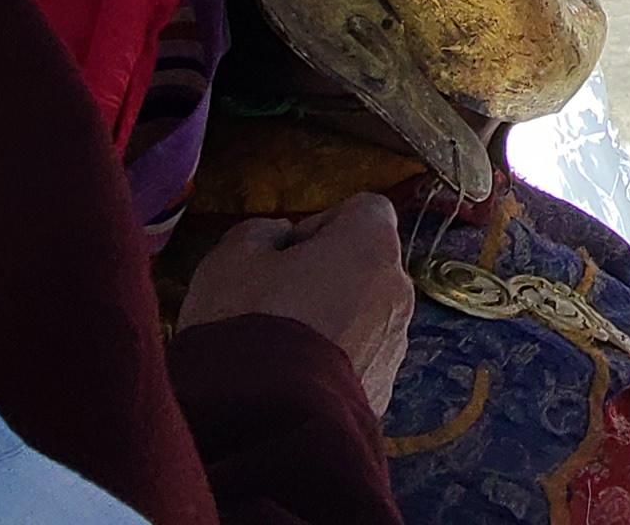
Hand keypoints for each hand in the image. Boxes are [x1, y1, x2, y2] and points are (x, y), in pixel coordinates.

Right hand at [179, 191, 415, 411]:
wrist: (262, 419)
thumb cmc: (248, 324)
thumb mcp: (232, 258)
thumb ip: (260, 232)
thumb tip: (276, 235)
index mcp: (371, 245)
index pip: (365, 210)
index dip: (322, 223)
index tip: (285, 250)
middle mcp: (397, 291)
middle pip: (367, 265)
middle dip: (327, 274)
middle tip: (275, 296)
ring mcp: (395, 345)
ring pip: (364, 316)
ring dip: (331, 320)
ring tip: (279, 345)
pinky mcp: (384, 391)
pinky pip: (359, 362)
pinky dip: (333, 363)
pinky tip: (291, 378)